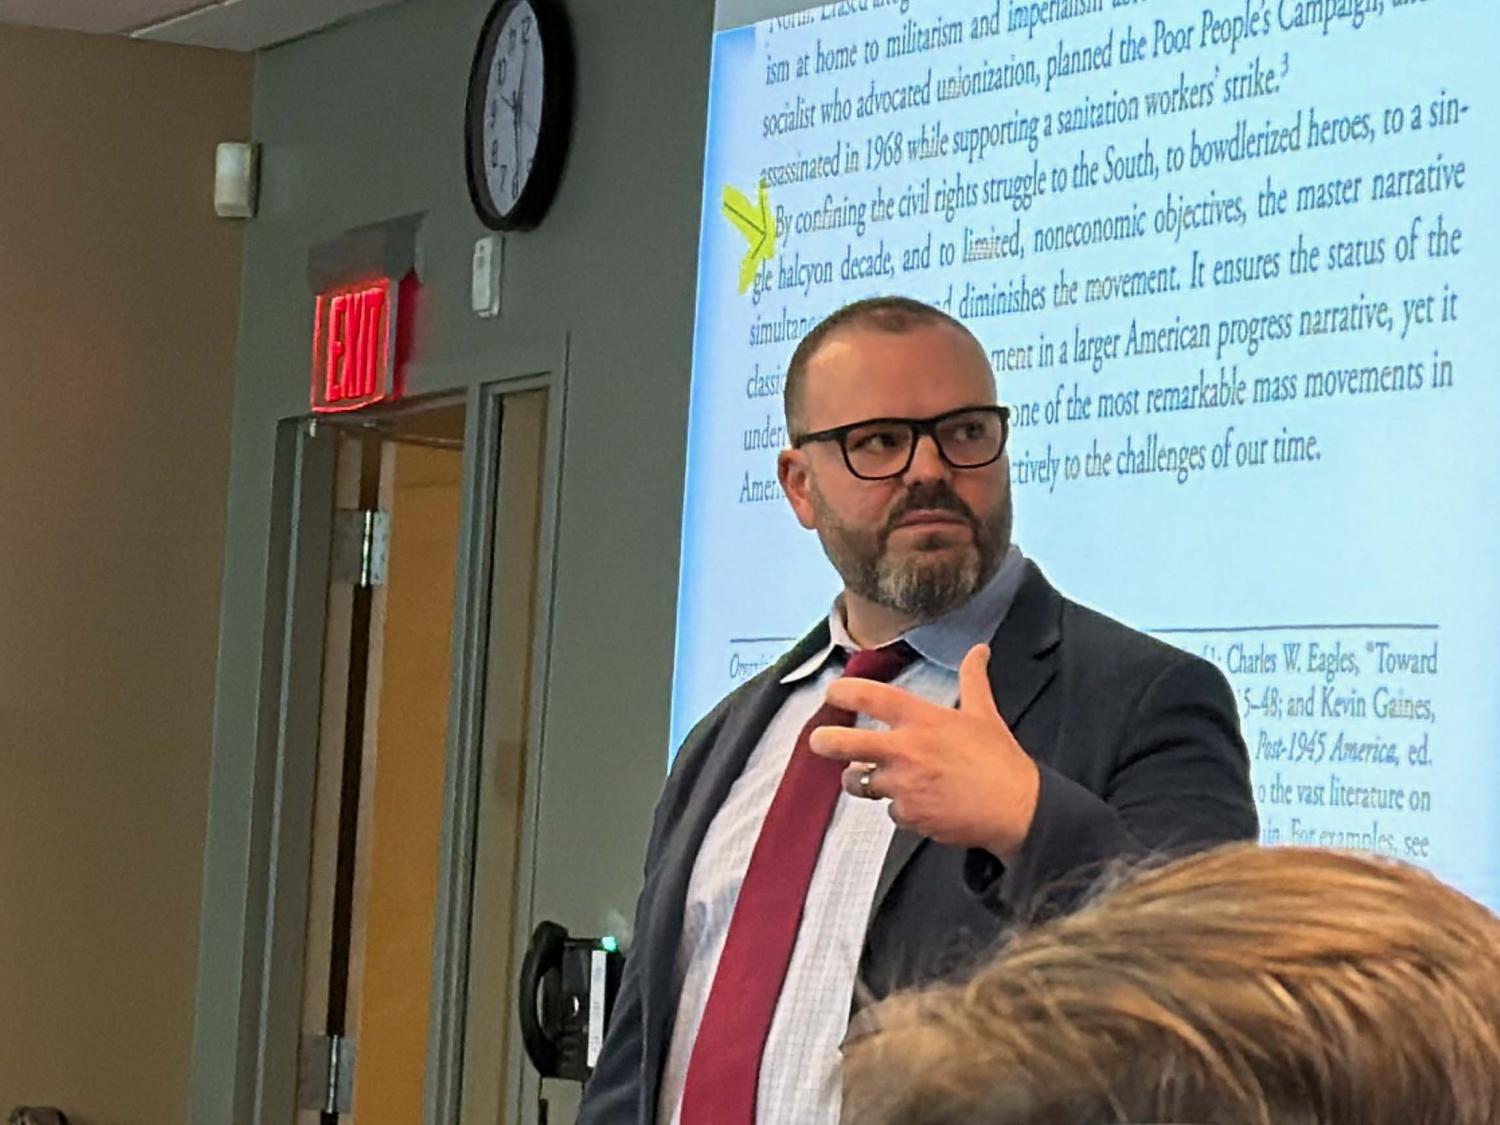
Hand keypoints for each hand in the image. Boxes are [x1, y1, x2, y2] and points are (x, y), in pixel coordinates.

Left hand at [809, 644, 1039, 862]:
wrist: (1017, 809)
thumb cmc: (1000, 760)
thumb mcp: (985, 713)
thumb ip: (973, 679)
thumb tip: (979, 649)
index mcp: (921, 720)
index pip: (870, 697)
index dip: (843, 692)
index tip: (833, 693)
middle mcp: (905, 750)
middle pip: (843, 744)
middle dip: (824, 741)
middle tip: (818, 741)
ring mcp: (903, 785)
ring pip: (861, 782)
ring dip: (863, 780)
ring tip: (872, 777)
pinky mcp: (908, 816)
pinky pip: (889, 811)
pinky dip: (899, 808)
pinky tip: (920, 803)